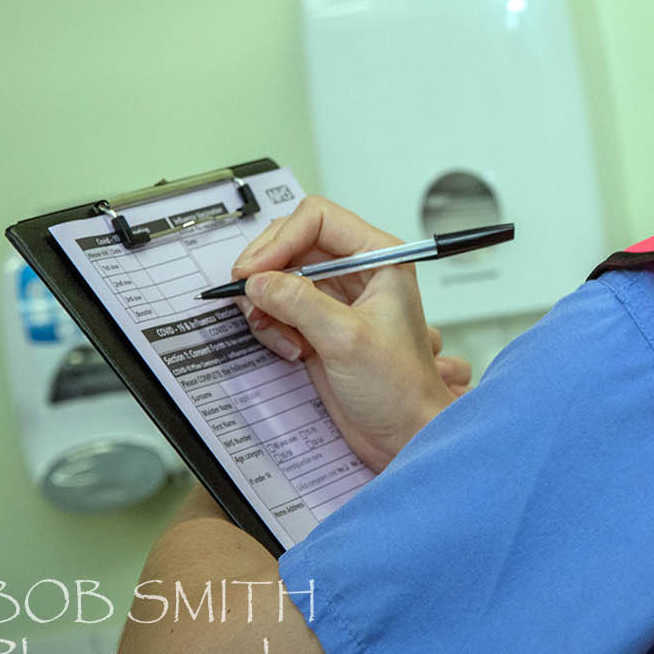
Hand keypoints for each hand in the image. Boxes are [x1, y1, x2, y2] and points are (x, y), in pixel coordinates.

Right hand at [230, 196, 473, 471]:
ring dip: (267, 304)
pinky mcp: (317, 323)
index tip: (254, 271)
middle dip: (266, 272)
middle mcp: (357, 270)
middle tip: (250, 300)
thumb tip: (258, 281)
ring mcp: (335, 297)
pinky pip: (277, 307)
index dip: (280, 239)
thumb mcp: (347, 340)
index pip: (317, 219)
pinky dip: (272, 325)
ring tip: (283, 337)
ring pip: (278, 276)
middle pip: (291, 243)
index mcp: (379, 257)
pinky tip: (290, 350)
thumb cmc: (400, 388)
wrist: (403, 434)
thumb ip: (300, 303)